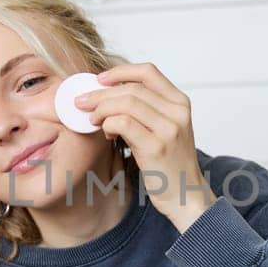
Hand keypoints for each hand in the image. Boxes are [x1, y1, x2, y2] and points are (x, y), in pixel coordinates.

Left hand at [76, 63, 213, 231]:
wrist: (184, 194)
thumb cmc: (169, 163)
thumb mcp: (165, 128)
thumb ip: (146, 109)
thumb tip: (109, 92)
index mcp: (180, 102)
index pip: (148, 72)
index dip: (120, 72)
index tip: (100, 79)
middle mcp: (178, 112)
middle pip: (132, 88)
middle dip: (101, 93)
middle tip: (82, 102)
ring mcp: (169, 129)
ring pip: (126, 103)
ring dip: (101, 109)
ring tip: (93, 119)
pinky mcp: (156, 147)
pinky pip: (123, 123)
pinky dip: (108, 124)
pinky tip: (106, 133)